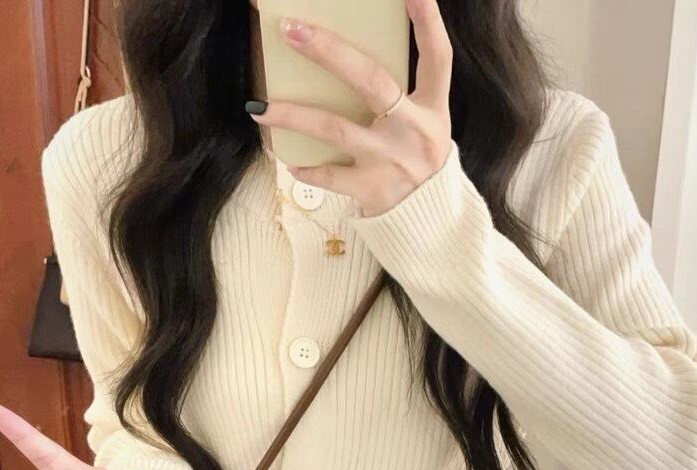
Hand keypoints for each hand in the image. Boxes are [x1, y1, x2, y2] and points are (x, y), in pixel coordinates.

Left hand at [249, 0, 452, 217]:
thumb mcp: (424, 123)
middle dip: (329, 51)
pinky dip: (307, 167)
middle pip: (371, 80)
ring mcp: (391, 161)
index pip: (437, 57)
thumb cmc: (417, 158)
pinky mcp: (372, 189)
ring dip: (293, 115)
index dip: (428, 22)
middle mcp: (414, 131)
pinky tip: (289, 160)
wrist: (428, 221)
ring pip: (334, 128)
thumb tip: (344, 56)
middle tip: (291, 29)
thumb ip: (399, 93)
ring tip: (259, 108)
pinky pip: (330, 174)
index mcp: (433, 108)